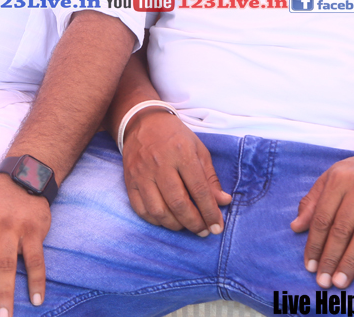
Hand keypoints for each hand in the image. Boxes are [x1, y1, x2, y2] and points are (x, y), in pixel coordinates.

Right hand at [121, 109, 230, 234]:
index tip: (217, 227)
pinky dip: (155, 221)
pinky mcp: (130, 180)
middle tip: (203, 231)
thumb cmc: (175, 136)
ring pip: (158, 210)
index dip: (210, 212)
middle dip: (194, 223)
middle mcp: (160, 164)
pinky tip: (167, 220)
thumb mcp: (198, 150)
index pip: (199, 189)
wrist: (143, 122)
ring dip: (175, 225)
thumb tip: (223, 202)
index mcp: (181, 153)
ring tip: (186, 226)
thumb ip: (210, 178)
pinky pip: (141, 209)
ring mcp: (142, 173)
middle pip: (178, 203)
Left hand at [290, 145, 353, 289]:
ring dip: (351, 260)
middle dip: (330, 257)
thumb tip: (296, 227)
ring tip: (341, 281)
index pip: (322, 217)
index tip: (309, 265)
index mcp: (339, 179)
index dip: (314, 243)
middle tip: (323, 281)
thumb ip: (313, 200)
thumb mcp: (333, 176)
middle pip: (341, 228)